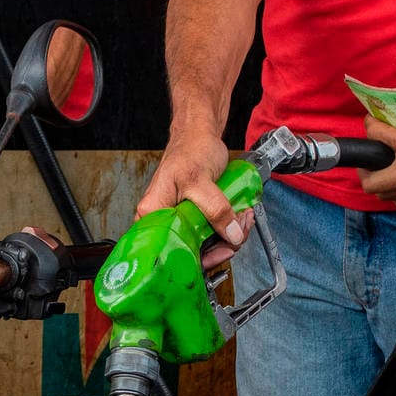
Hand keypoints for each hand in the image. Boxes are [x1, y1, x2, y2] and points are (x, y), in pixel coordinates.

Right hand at [136, 129, 247, 250]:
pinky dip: (230, 226)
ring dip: (230, 234)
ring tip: (242, 217)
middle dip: (221, 245)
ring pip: (206, 243)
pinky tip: (239, 215)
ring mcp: (181, 220)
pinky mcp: (196, 217)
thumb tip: (231, 234)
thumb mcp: (199, 179)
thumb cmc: (189, 150)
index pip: (169, 251)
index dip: (197, 259)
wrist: (199, 135)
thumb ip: (215, 209)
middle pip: (191, 251)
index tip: (220, 252)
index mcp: (153, 214)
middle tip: (239, 230)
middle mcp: (163, 221)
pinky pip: (213, 232)